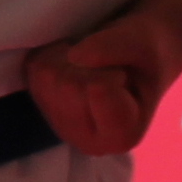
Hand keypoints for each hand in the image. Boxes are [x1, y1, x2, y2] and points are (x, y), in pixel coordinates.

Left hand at [23, 0, 181, 160]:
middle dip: (88, 64)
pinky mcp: (41, 103)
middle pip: (66, 85)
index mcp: (121, 136)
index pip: (95, 90)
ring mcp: (60, 123)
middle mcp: (86, 140)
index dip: (110, 70)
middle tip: (108, 65)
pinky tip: (74, 61)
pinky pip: (33, 68)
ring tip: (94, 63)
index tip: (126, 74)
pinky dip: (52, 54)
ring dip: (68, 57)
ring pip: (46, 76)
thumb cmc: (147, 52)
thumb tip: (74, 55)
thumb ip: (113, 47)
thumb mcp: (142, 42)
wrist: (138, 51)